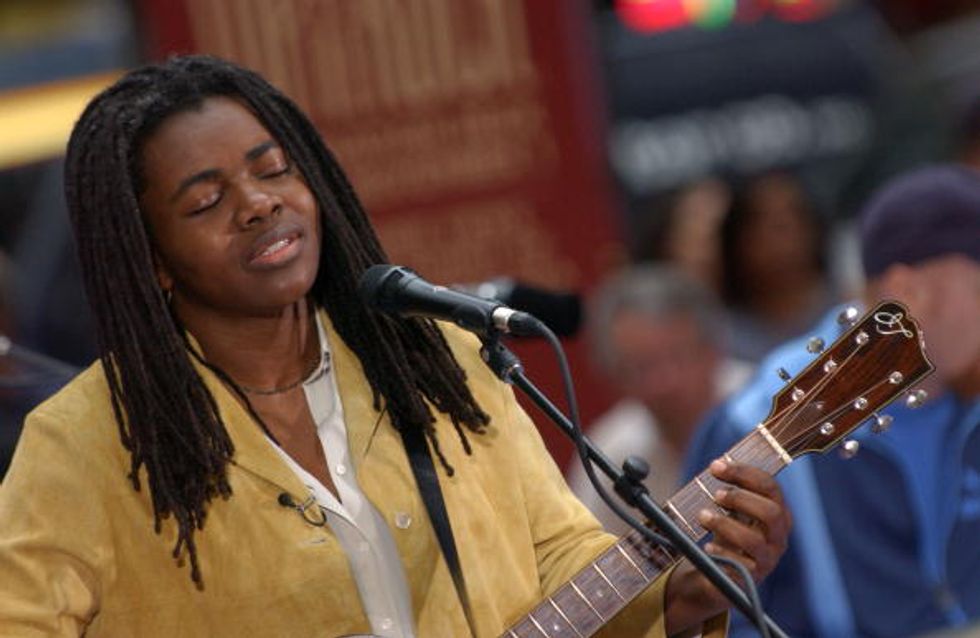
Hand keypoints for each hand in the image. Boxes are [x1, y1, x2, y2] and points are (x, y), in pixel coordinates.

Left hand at [665, 459, 791, 633]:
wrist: (720, 572)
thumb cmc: (728, 533)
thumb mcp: (731, 509)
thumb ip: (730, 488)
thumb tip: (717, 465)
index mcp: (777, 512)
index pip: (770, 486)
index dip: (743, 473)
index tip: (715, 466)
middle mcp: (778, 535)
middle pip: (771, 512)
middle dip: (741, 499)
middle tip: (715, 495)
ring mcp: (768, 558)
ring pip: (754, 540)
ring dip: (724, 524)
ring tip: (702, 516)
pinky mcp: (752, 578)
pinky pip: (740, 566)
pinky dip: (721, 553)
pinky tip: (707, 547)